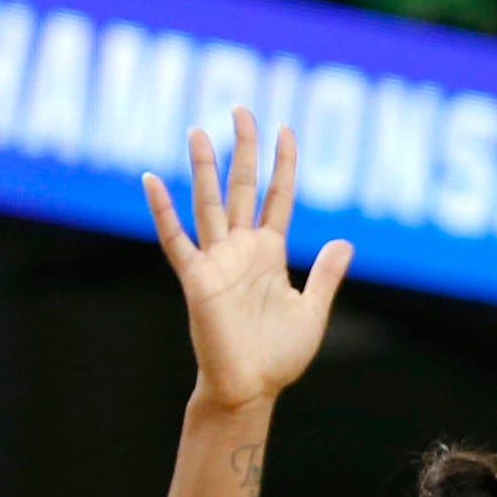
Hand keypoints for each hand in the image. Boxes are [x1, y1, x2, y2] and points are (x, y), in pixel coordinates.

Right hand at [142, 107, 350, 412]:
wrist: (252, 388)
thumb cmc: (279, 355)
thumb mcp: (314, 310)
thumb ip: (326, 275)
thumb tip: (345, 241)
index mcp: (270, 253)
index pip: (278, 197)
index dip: (283, 164)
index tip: (286, 129)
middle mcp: (242, 249)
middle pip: (242, 187)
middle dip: (244, 149)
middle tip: (243, 108)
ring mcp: (217, 261)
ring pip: (209, 203)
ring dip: (205, 168)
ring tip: (200, 131)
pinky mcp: (196, 279)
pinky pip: (175, 239)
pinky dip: (163, 210)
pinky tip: (151, 180)